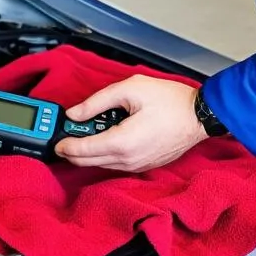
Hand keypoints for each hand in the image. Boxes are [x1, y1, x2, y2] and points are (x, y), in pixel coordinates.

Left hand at [55, 75, 205, 172]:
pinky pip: (116, 165)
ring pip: (100, 165)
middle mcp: (127, 160)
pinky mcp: (144, 166)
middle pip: (87, 162)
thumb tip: (75, 113)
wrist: (199, 116)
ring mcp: (137, 166)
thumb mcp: (131, 89)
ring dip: (88, 153)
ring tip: (87, 132)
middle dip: (72, 150)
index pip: (81, 151)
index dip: (64, 145)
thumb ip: (98, 101)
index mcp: (122, 142)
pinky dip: (104, 155)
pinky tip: (106, 138)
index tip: (56, 139)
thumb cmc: (171, 101)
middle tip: (67, 134)